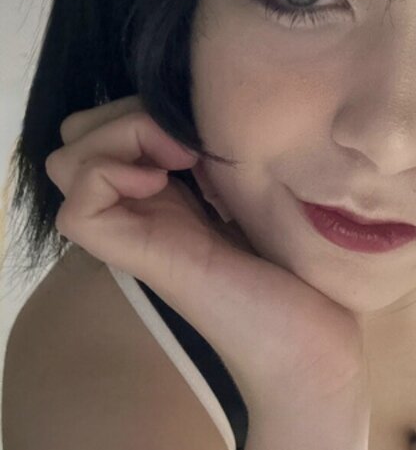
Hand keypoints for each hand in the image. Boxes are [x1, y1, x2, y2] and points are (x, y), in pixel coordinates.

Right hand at [45, 96, 366, 411]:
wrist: (317, 347)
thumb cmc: (308, 274)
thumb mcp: (267, 190)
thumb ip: (229, 153)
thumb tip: (207, 102)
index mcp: (173, 192)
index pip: (109, 125)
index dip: (141, 106)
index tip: (202, 124)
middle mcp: (146, 210)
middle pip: (77, 138)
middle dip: (122, 115)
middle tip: (183, 140)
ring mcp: (140, 235)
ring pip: (65, 162)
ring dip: (116, 137)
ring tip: (176, 157)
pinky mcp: (143, 260)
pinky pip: (76, 207)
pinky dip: (109, 175)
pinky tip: (164, 183)